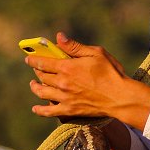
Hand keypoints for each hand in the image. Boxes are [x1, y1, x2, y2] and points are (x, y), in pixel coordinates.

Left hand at [25, 33, 149, 133]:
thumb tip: (59, 37)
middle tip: (36, 69)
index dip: (34, 59)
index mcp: (67, 67)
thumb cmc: (111, 72)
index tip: (29, 58)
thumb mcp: (96, 53)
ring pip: (42, 92)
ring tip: (33, 84)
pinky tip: (35, 108)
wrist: (120, 97)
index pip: (43, 62)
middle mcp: (62, 82)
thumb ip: (74, 46)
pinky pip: (49, 112)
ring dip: (35, 87)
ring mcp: (64, 98)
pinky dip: (40, 110)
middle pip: (42, 76)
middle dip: (36, 71)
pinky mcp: (69, 110)